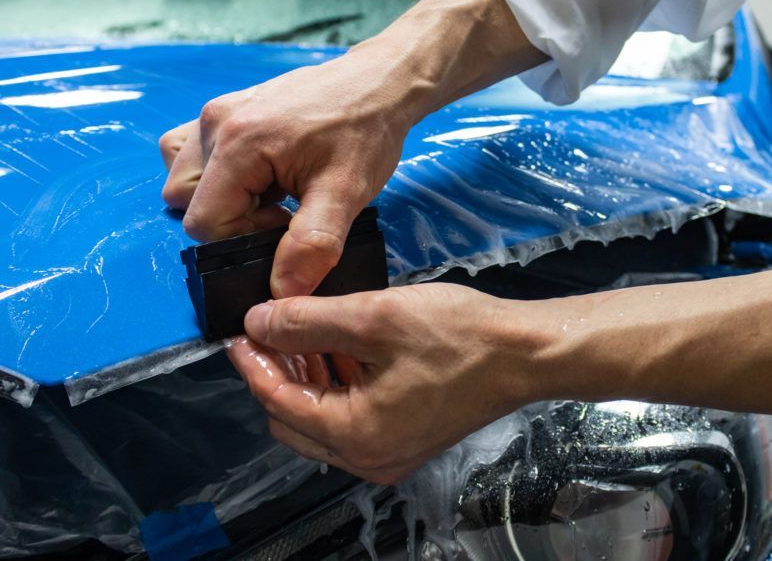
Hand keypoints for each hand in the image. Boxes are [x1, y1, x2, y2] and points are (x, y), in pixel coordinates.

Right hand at [159, 0, 543, 298]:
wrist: (381, 83)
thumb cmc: (366, 131)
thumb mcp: (346, 193)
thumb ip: (311, 245)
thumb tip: (282, 294)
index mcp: (237, 142)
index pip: (204, 223)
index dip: (245, 237)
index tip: (286, 222)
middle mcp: (214, 123)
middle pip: (186, 201)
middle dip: (230, 219)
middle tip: (280, 208)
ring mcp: (217, 112)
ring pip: (186, 176)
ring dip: (222, 196)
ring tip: (272, 190)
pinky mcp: (228, 110)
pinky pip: (196, 152)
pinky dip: (222, 173)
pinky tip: (264, 173)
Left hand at [225, 284, 551, 483]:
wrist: (526, 354)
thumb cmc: (458, 335)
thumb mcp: (374, 316)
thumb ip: (308, 321)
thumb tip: (256, 323)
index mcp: (357, 435)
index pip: (278, 402)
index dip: (253, 362)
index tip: (240, 328)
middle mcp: (369, 458)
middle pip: (294, 420)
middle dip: (277, 374)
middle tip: (274, 329)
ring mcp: (390, 454)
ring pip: (321, 421)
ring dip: (307, 379)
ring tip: (306, 332)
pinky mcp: (408, 440)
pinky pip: (352, 420)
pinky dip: (337, 387)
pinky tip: (342, 349)